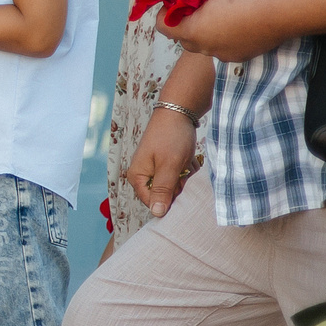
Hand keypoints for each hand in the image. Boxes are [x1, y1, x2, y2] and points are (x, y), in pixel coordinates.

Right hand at [125, 103, 201, 218]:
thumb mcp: (169, 166)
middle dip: (179, 187)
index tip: (183, 189)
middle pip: (164, 195)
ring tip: (188, 163)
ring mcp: (154, 168)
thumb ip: (162, 190)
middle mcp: (142, 175)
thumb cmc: (171, 138)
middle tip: (185, 171)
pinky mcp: (164, 163)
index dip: (169, 200)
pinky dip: (186, 171)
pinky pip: (177, 176)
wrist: (178, 111)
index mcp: (136, 177)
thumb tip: (156, 214)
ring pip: (174, 186)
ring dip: (185, 178)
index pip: (152, 203)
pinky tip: (189, 160)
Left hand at [157, 0, 286, 60]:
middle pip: (182, 38)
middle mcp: (204, 48)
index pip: (163, 28)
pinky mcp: (239, 57)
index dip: (164, 13)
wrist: (280, 14)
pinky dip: (220, 38)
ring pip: (202, 44)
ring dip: (202, 31)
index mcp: (193, 31)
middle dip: (183, 22)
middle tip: (194, 6)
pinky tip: (233, 24)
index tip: (175, 2)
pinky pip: (220, 49)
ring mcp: (222, 55)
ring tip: (214, 14)